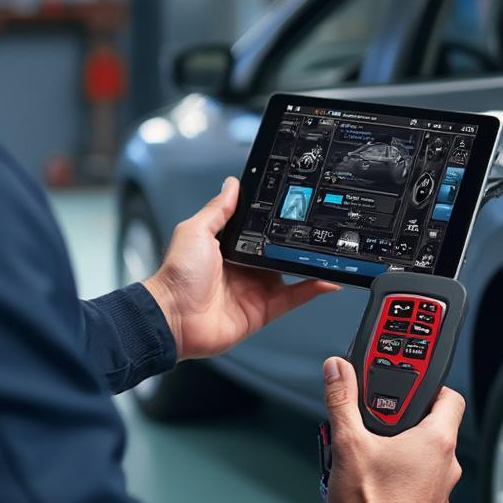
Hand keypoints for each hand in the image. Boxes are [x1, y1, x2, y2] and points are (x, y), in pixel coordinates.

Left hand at [143, 177, 339, 360]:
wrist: (174, 317)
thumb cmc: (177, 275)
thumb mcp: (196, 231)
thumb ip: (218, 209)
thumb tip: (231, 185)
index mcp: (227, 247)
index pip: (257, 229)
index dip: (273, 219)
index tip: (293, 206)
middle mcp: (243, 268)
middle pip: (277, 250)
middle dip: (296, 240)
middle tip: (317, 226)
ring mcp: (254, 289)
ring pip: (290, 273)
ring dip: (308, 263)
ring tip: (328, 250)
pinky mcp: (263, 310)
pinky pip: (293, 298)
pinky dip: (311, 290)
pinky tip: (327, 280)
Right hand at [323, 357, 464, 502]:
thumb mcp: (347, 441)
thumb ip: (342, 399)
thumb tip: (338, 370)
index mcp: (436, 442)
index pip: (450, 397)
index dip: (430, 386)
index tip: (407, 386)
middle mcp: (447, 467)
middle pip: (433, 427)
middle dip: (403, 420)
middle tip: (374, 419)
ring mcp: (440, 493)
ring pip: (425, 458)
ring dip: (401, 450)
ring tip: (367, 452)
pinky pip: (419, 484)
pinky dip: (402, 476)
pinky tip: (373, 480)